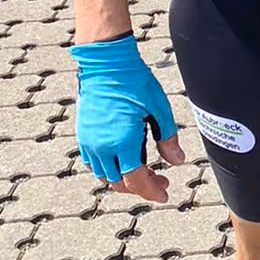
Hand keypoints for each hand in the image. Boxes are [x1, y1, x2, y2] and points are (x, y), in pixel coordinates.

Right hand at [71, 34, 186, 203]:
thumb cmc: (135, 82)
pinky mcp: (83, 134)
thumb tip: (177, 161)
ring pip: (105, 175)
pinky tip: (124, 160)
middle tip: (162, 181)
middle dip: (142, 186)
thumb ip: (168, 138)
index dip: (151, 191)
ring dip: (124, 179)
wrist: (106, 64)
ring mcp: (89, 141)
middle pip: (119, 182)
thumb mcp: (159, 109)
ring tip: (146, 172)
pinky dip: (109, 168)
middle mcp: (101, 146)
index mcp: (121, 142)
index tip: (165, 195)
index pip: (136, 180)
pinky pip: (93, 162)